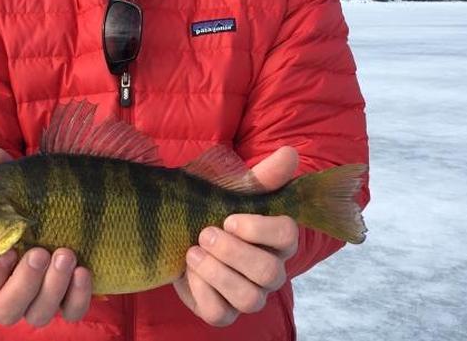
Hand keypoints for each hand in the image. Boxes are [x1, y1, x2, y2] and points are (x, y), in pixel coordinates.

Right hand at [0, 147, 92, 326]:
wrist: (85, 209)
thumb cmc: (40, 199)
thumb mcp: (23, 185)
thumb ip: (3, 174)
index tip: (5, 254)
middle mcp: (12, 290)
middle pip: (3, 311)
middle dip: (22, 285)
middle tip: (38, 253)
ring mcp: (43, 298)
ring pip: (37, 314)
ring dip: (51, 287)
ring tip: (66, 253)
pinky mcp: (72, 300)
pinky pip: (72, 312)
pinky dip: (78, 295)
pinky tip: (84, 270)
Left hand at [173, 146, 300, 326]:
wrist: (176, 234)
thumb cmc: (211, 212)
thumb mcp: (231, 191)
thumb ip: (262, 177)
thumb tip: (290, 153)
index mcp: (277, 240)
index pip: (288, 236)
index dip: (259, 229)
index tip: (229, 218)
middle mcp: (270, 271)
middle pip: (269, 272)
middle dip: (233, 252)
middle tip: (204, 233)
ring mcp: (249, 295)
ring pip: (249, 299)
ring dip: (217, 273)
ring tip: (193, 252)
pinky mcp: (223, 312)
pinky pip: (220, 313)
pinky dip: (201, 292)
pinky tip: (188, 271)